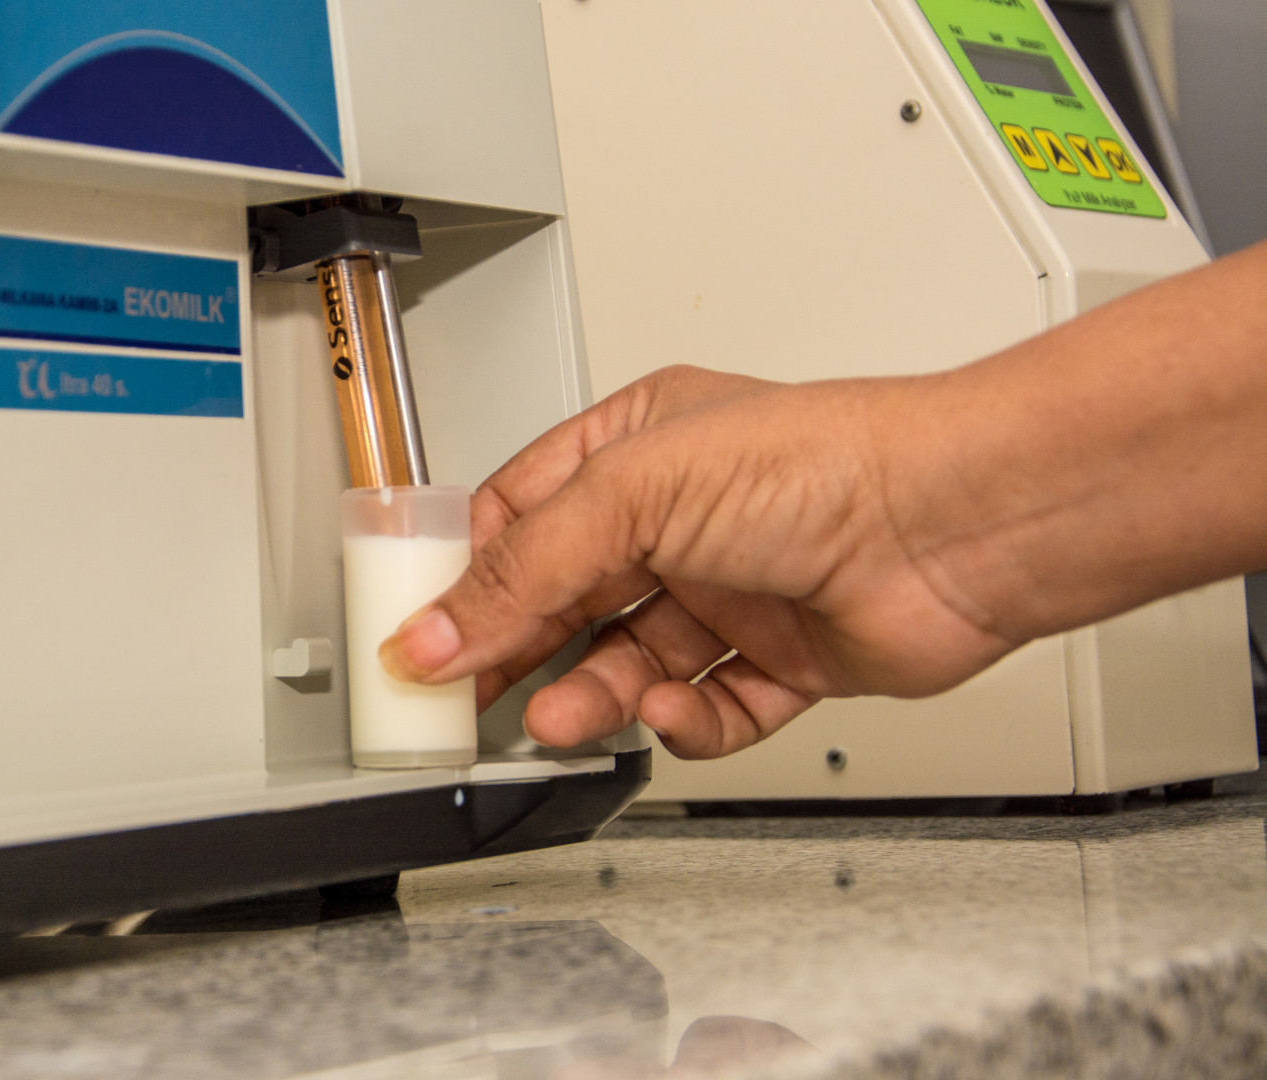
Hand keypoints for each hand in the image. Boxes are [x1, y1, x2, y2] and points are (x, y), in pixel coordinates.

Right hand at [377, 365, 1018, 758]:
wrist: (958, 526)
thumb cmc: (824, 461)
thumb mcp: (632, 493)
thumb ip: (524, 568)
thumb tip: (437, 629)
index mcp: (638, 444)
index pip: (521, 514)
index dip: (467, 576)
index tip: (420, 632)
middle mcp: (685, 516)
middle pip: (568, 598)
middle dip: (520, 650)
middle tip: (467, 698)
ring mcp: (735, 589)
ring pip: (632, 662)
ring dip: (593, 697)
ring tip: (561, 719)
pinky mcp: (786, 659)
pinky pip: (712, 708)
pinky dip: (687, 722)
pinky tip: (674, 710)